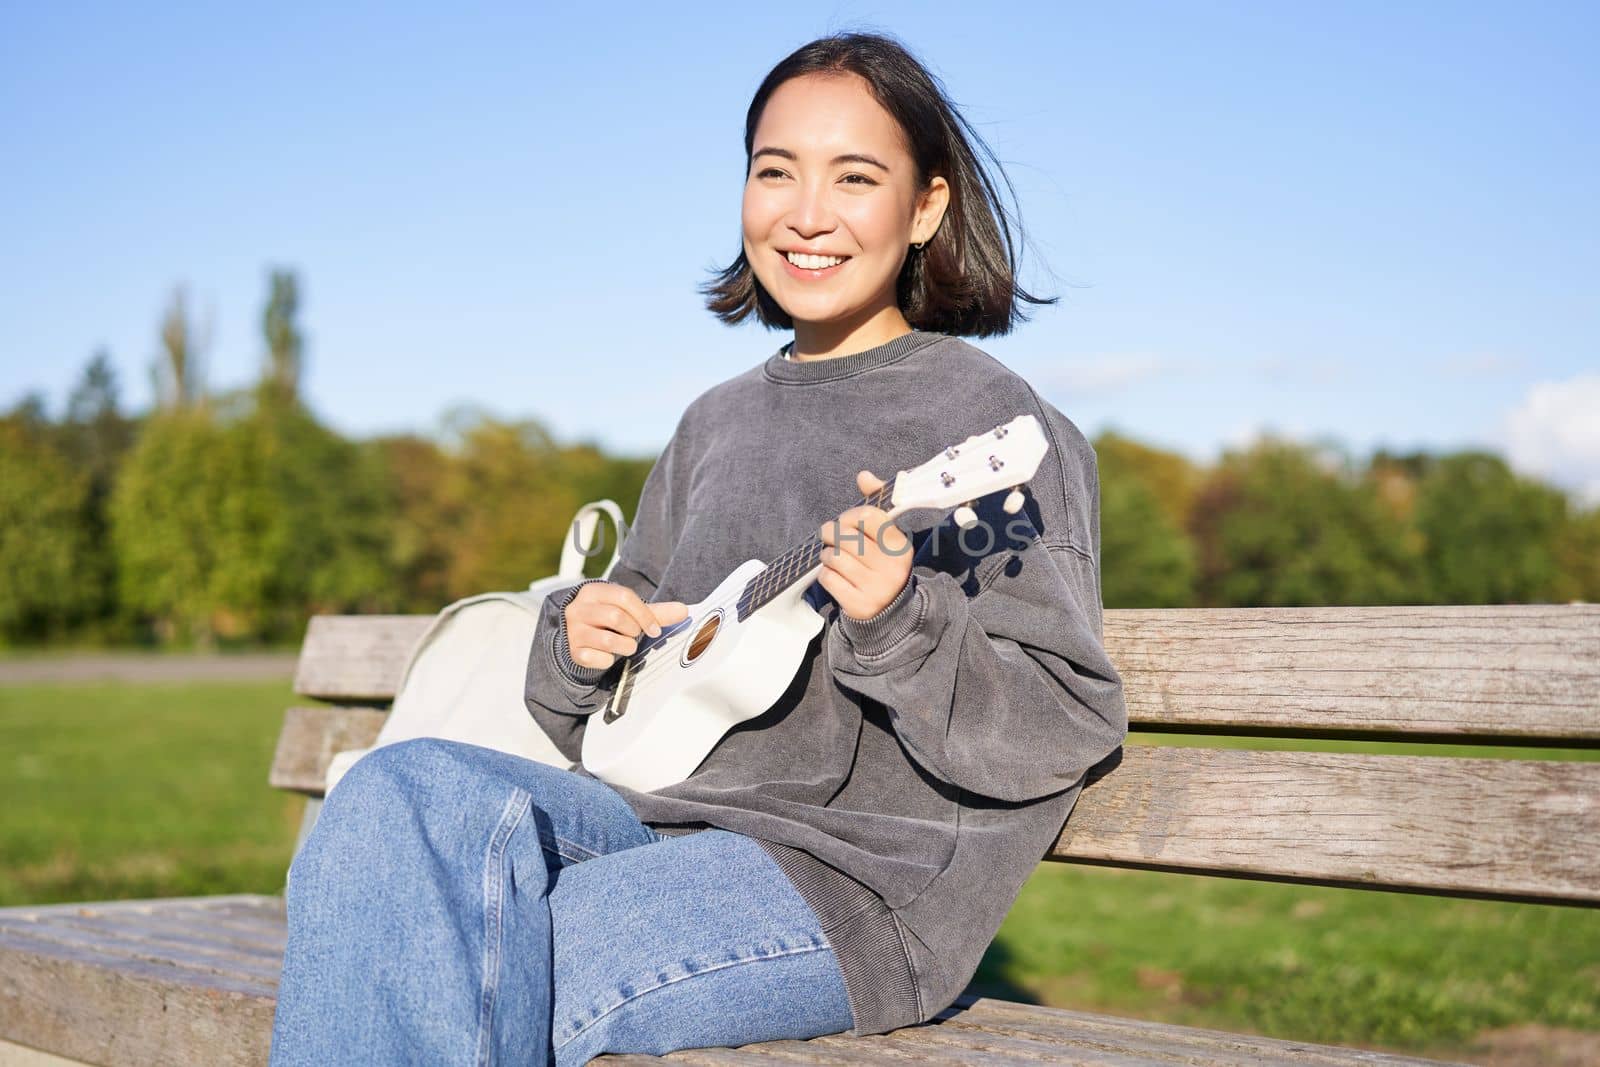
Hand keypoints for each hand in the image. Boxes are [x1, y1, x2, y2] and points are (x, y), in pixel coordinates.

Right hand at [563, 582, 687, 670]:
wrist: (578, 635)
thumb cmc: (608, 620)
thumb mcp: (629, 611)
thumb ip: (656, 612)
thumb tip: (684, 611)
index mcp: (593, 592)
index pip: (624, 597)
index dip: (645, 615)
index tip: (655, 630)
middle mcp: (578, 609)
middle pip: (615, 617)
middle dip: (633, 630)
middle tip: (634, 635)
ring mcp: (573, 631)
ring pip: (607, 641)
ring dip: (625, 647)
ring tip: (626, 646)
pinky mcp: (572, 651)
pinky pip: (595, 658)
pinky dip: (608, 661)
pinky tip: (608, 656)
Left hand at [817, 469, 913, 621]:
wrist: (889, 612)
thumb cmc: (881, 564)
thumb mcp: (886, 537)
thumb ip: (875, 505)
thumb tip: (864, 475)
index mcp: (900, 546)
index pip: (868, 516)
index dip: (850, 514)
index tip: (846, 520)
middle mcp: (891, 568)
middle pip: (845, 536)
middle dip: (830, 532)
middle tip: (829, 535)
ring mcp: (876, 588)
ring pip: (834, 557)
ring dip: (827, 554)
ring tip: (833, 557)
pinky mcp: (859, 605)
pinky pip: (828, 578)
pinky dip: (826, 574)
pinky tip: (835, 576)